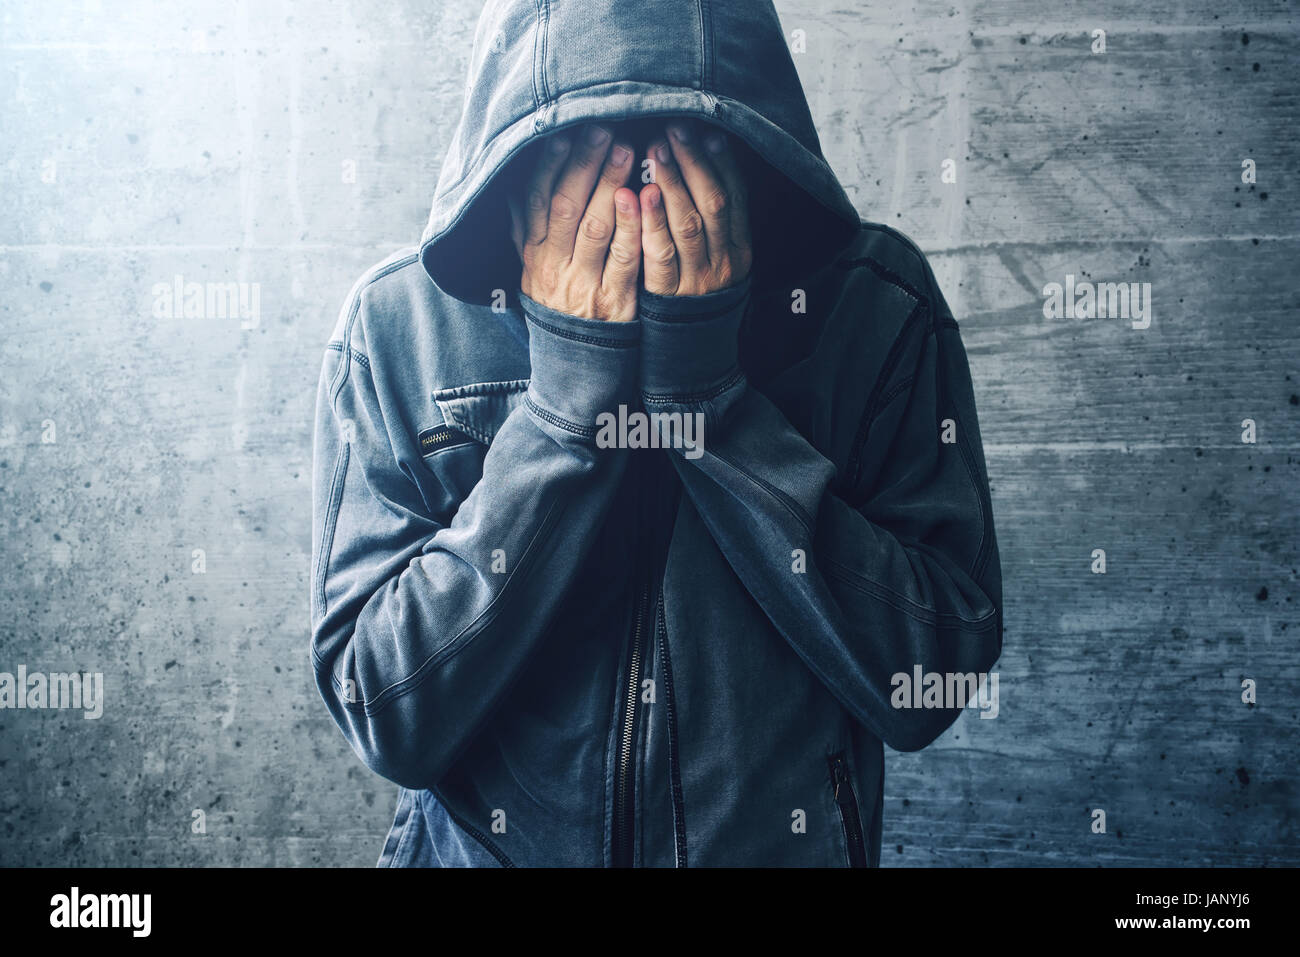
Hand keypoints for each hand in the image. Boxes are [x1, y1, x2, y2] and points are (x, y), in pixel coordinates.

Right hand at [508, 123, 641, 322]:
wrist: (574, 364)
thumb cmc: (559, 304)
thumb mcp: (532, 268)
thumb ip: (524, 227)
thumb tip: (511, 184)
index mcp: (533, 253)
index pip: (537, 200)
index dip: (549, 165)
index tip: (563, 133)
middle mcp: (553, 266)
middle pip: (566, 206)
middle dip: (584, 164)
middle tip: (603, 129)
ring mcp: (583, 284)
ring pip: (595, 228)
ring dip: (610, 185)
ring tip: (627, 149)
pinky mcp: (614, 302)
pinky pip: (624, 260)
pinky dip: (632, 227)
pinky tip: (641, 198)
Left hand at [639, 121, 751, 296]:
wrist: (690, 352)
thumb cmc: (698, 292)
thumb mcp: (719, 257)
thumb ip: (715, 220)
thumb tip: (702, 161)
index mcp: (740, 248)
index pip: (735, 196)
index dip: (721, 163)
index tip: (706, 131)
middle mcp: (724, 262)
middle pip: (713, 203)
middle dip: (694, 162)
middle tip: (675, 128)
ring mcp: (697, 279)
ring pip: (689, 225)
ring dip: (673, 183)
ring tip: (657, 149)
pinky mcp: (669, 295)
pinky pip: (661, 255)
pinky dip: (652, 223)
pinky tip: (642, 194)